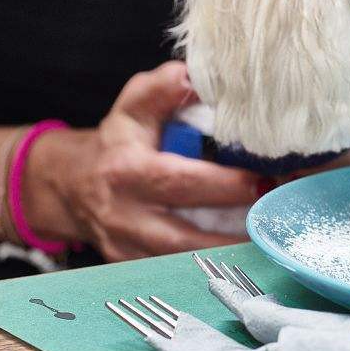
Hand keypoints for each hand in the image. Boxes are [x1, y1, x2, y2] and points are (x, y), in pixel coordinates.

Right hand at [25, 62, 263, 260]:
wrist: (72, 186)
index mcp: (127, 170)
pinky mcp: (134, 269)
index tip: (265, 179)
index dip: (225, 184)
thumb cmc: (118, 142)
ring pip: (184, 264)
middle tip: (277, 216)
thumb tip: (192, 76)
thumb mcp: (134, 106)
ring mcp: (128, 249)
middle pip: (185, 234)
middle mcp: (125, 215)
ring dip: (228, 256)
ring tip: (269, 240)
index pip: (180, 181)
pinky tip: (244, 257)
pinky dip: (211, 268)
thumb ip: (162, 89)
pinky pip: (177, 274)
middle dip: (235, 229)